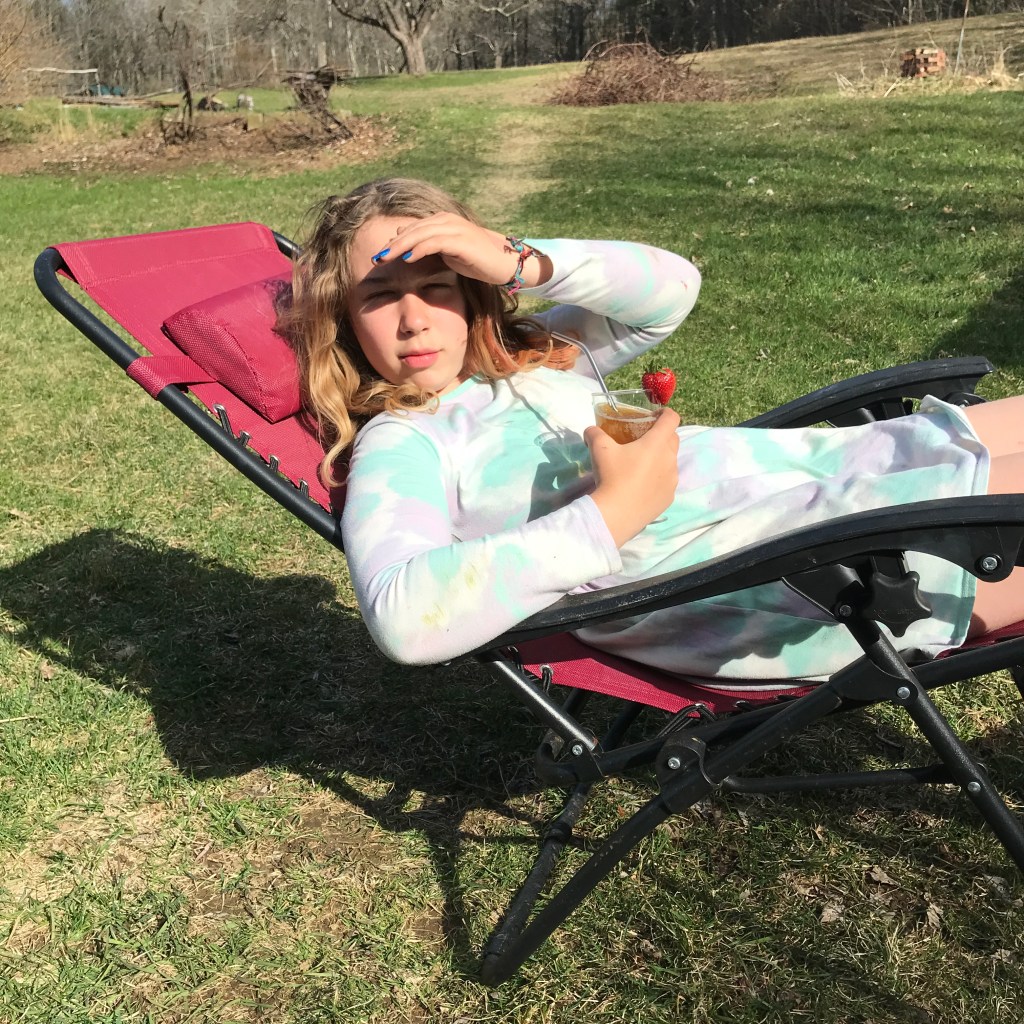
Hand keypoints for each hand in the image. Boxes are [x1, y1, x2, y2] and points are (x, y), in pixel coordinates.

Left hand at [371, 213, 551, 288]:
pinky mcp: (460, 240)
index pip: (412, 229)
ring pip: (419, 235)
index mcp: (442, 221)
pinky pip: (434, 242)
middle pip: (412, 230)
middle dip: (392, 245)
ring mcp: (454, 228)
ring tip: (385, 259)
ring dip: (399, 247)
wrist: (504, 263)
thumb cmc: (476, 260)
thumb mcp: (448, 253)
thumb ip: (429, 246)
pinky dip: (419, 249)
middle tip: (375, 259)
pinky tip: (407, 259)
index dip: (394, 242)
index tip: (379, 256)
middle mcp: (446, 220)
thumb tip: (406, 245)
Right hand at [586, 407, 680, 546]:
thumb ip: (595, 433)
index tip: (654, 416)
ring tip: (641, 466)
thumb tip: (591, 430)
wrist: (616, 514)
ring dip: (660, 459)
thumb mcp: (599, 449)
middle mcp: (670, 459)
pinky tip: (642, 486)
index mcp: (657, 443)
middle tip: (643, 440)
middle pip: (673, 439)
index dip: (665, 413)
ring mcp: (673, 480)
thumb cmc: (612, 476)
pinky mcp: (669, 497)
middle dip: (662, 435)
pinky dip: (658, 479)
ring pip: (671, 462)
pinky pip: (667, 482)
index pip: (672, 419)